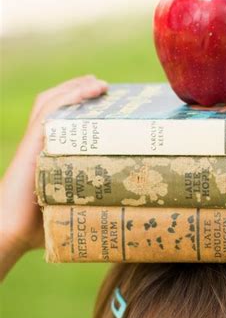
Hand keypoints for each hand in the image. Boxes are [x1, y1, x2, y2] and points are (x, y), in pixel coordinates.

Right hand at [0, 75, 107, 277]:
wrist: (12, 233)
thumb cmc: (38, 229)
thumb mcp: (69, 210)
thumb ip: (88, 206)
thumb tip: (121, 218)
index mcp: (44, 156)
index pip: (57, 122)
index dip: (75, 107)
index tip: (100, 101)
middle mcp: (38, 145)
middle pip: (54, 105)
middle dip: (77, 91)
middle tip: (103, 87)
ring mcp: (34, 144)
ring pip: (52, 103)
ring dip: (75, 88)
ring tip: (99, 83)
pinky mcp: (33, 146)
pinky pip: (51, 113)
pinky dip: (69, 97)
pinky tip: (88, 91)